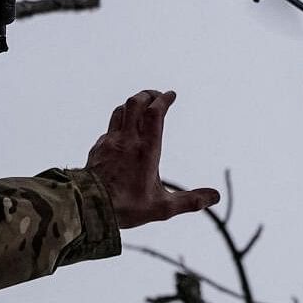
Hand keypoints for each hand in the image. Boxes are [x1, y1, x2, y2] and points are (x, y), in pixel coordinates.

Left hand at [85, 90, 219, 228]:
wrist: (88, 207)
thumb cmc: (126, 207)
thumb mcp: (163, 208)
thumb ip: (189, 201)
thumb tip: (214, 197)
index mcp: (146, 149)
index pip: (155, 113)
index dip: (164, 99)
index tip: (171, 95)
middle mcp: (127, 140)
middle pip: (135, 103)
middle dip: (147, 95)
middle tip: (156, 96)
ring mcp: (109, 143)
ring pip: (120, 111)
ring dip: (132, 105)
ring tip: (140, 107)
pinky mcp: (97, 149)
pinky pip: (109, 129)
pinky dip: (118, 125)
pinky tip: (122, 135)